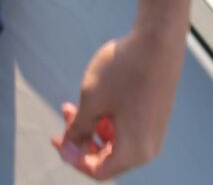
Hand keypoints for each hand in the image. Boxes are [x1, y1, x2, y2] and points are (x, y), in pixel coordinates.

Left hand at [52, 28, 184, 177]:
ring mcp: (152, 132)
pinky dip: (106, 118)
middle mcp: (147, 148)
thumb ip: (78, 126)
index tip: (56, 137)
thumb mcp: (92, 99)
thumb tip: (70, 143)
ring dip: (91, 126)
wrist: (157, 43)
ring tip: (72, 104)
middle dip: (81, 139)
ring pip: (115, 141)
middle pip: (107, 157)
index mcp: (134, 152)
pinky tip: (93, 98)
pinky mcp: (153, 117)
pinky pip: (126, 129)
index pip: (98, 170)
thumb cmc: (123, 71)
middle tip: (65, 113)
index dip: (73, 157)